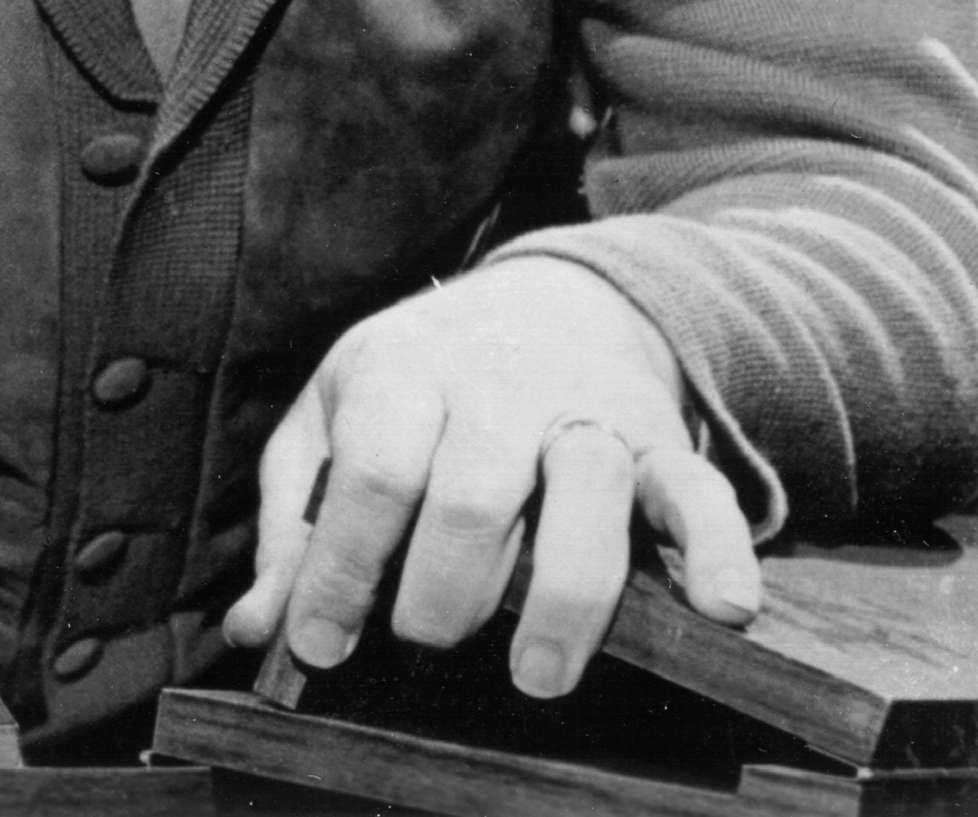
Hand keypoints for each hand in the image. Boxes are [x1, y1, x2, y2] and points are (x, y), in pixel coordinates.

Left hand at [224, 257, 760, 697]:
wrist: (545, 301)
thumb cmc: (416, 385)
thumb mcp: (331, 425)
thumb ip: (294, 525)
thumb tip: (256, 630)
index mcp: (402, 374)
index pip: (374, 474)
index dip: (342, 568)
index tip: (320, 647)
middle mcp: (499, 389)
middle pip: (474, 496)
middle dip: (444, 590)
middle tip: (424, 642)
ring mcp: (587, 412)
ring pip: (586, 496)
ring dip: (564, 597)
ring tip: (535, 675)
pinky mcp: (663, 441)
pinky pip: (701, 491)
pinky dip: (721, 550)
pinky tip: (720, 610)